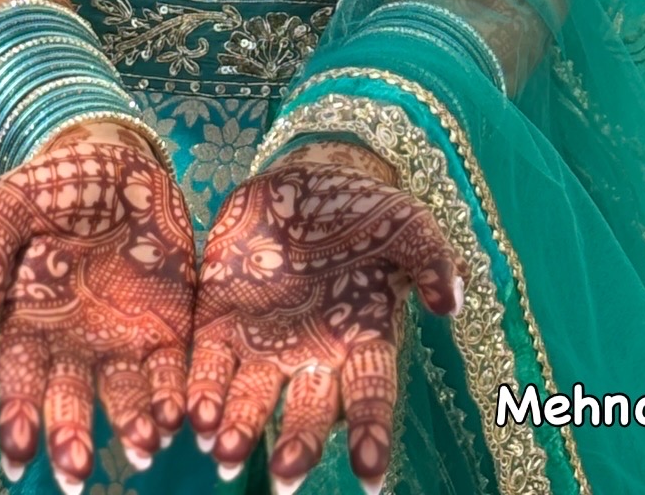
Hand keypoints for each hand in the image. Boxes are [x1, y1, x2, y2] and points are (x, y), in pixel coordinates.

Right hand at [0, 120, 194, 491]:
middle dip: (72, 439)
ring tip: (144, 449)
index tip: (19, 455)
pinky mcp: (168, 323)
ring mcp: (122, 338)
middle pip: (70, 401)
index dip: (16, 419)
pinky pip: (172, 368)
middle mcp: (73, 344)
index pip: (18, 380)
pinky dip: (175, 395)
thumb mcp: (7, 203)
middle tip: (77, 475)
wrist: (116, 159)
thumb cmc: (51, 187)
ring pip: (126, 395)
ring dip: (133, 426)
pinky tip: (180, 415)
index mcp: (26, 322)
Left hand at [188, 140, 461, 494]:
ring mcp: (265, 340)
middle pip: (308, 410)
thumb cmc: (363, 209)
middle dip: (297, 444)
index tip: (370, 476)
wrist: (305, 180)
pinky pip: (209, 363)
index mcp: (361, 336)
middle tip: (286, 478)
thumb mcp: (406, 224)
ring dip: (241, 431)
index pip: (370, 392)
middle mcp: (313, 353)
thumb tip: (450, 301)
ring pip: (253, 398)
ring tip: (227, 458)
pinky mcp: (221, 319)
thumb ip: (430, 260)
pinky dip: (202, 391)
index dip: (370, 431)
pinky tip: (194, 416)